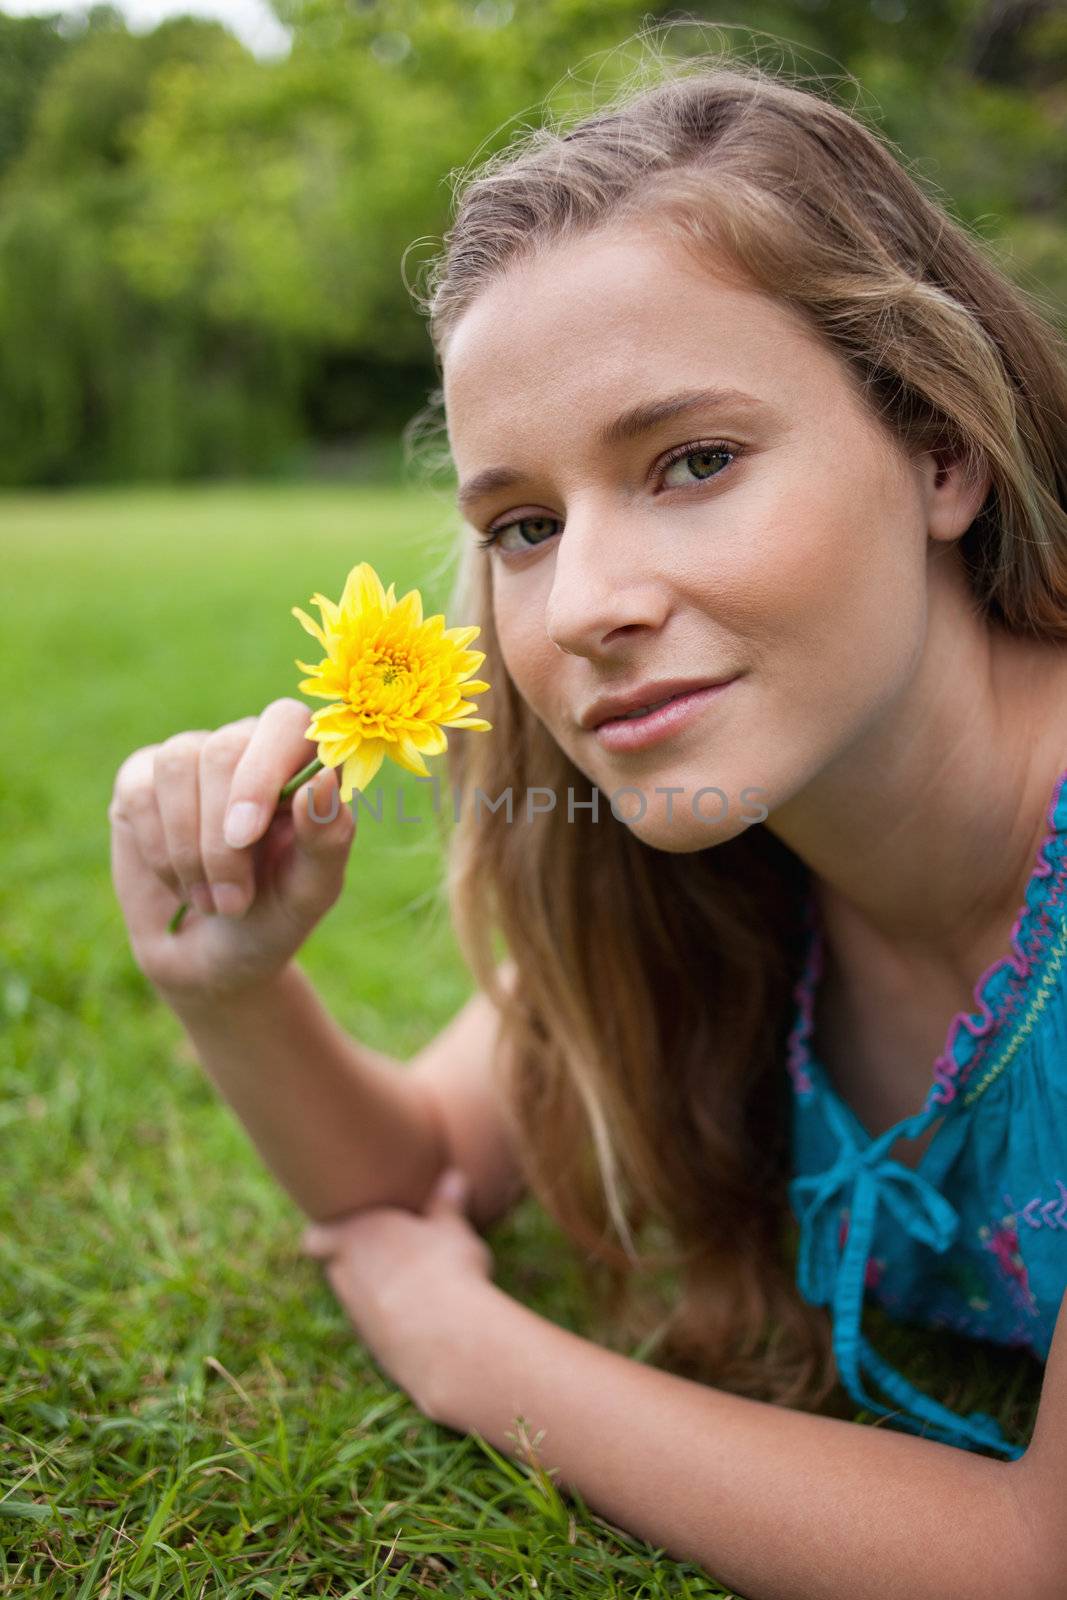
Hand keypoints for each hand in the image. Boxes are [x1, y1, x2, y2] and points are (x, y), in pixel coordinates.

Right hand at [108, 698, 355, 1005]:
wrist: (215, 959)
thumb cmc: (276, 917)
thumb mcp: (312, 890)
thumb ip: (328, 837)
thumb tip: (322, 779)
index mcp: (303, 762)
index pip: (285, 722)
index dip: (262, 772)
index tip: (247, 836)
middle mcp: (249, 747)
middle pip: (224, 748)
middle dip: (220, 836)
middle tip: (233, 901)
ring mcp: (193, 759)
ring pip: (177, 764)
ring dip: (189, 848)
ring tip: (213, 902)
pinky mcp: (142, 780)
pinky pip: (139, 791)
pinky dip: (158, 850)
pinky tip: (181, 884)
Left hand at [300, 1167, 495, 1420]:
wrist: (445, 1337)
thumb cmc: (445, 1268)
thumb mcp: (451, 1228)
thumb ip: (447, 1203)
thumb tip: (454, 1176)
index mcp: (353, 1236)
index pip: (315, 1237)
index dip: (325, 1234)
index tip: (344, 1227)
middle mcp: (344, 1275)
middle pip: (335, 1267)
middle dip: (354, 1261)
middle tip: (385, 1251)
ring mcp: (356, 1314)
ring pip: (355, 1297)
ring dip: (374, 1291)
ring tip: (411, 1283)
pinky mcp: (373, 1345)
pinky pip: (376, 1325)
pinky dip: (391, 1318)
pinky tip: (422, 1314)